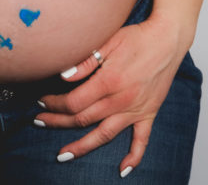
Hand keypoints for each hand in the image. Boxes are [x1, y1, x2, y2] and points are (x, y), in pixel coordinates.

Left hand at [36, 16, 187, 175]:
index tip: (41, 102)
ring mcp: (136, 109)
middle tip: (40, 122)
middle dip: (58, 122)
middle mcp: (121, 100)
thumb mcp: (108, 41)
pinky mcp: (149, 113)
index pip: (74, 102)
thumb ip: (85, 61)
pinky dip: (134, 157)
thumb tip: (63, 76)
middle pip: (83, 119)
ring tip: (63, 155)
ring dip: (82, 146)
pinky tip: (123, 169)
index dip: (54, 104)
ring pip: (104, 135)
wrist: (168, 40)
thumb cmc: (137, 38)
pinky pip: (141, 140)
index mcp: (109, 81)